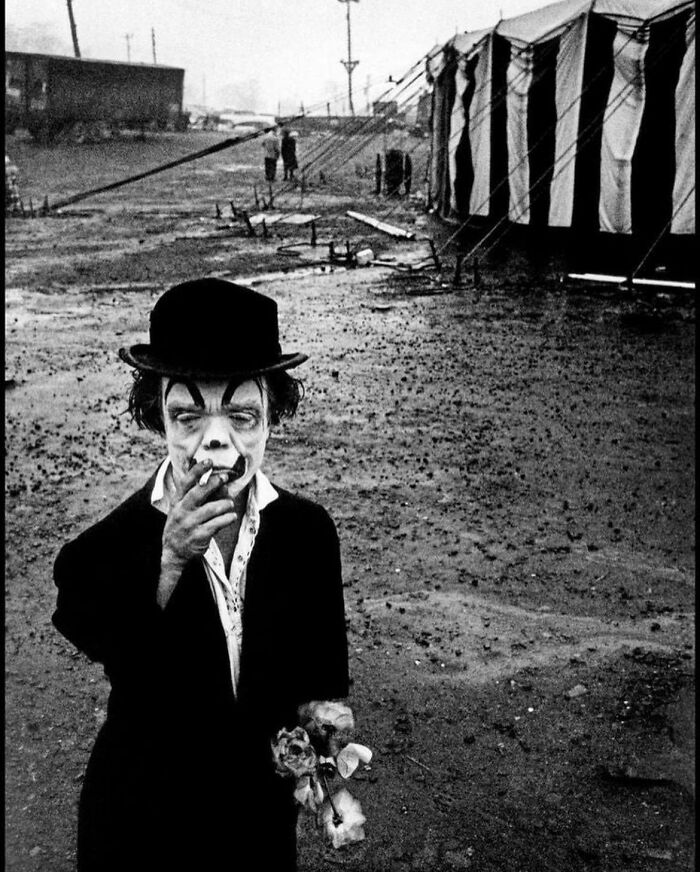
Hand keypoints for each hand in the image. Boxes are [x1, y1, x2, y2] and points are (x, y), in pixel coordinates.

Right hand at [157, 459, 236, 607]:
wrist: (173, 553)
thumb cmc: (181, 526)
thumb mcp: (182, 509)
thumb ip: (198, 497)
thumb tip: (220, 483)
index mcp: (177, 502)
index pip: (186, 482)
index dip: (198, 471)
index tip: (209, 461)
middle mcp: (181, 511)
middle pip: (198, 493)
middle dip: (213, 483)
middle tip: (225, 478)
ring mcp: (189, 524)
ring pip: (211, 509)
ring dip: (224, 504)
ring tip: (230, 504)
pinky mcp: (198, 536)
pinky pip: (216, 524)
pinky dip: (227, 519)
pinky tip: (231, 516)